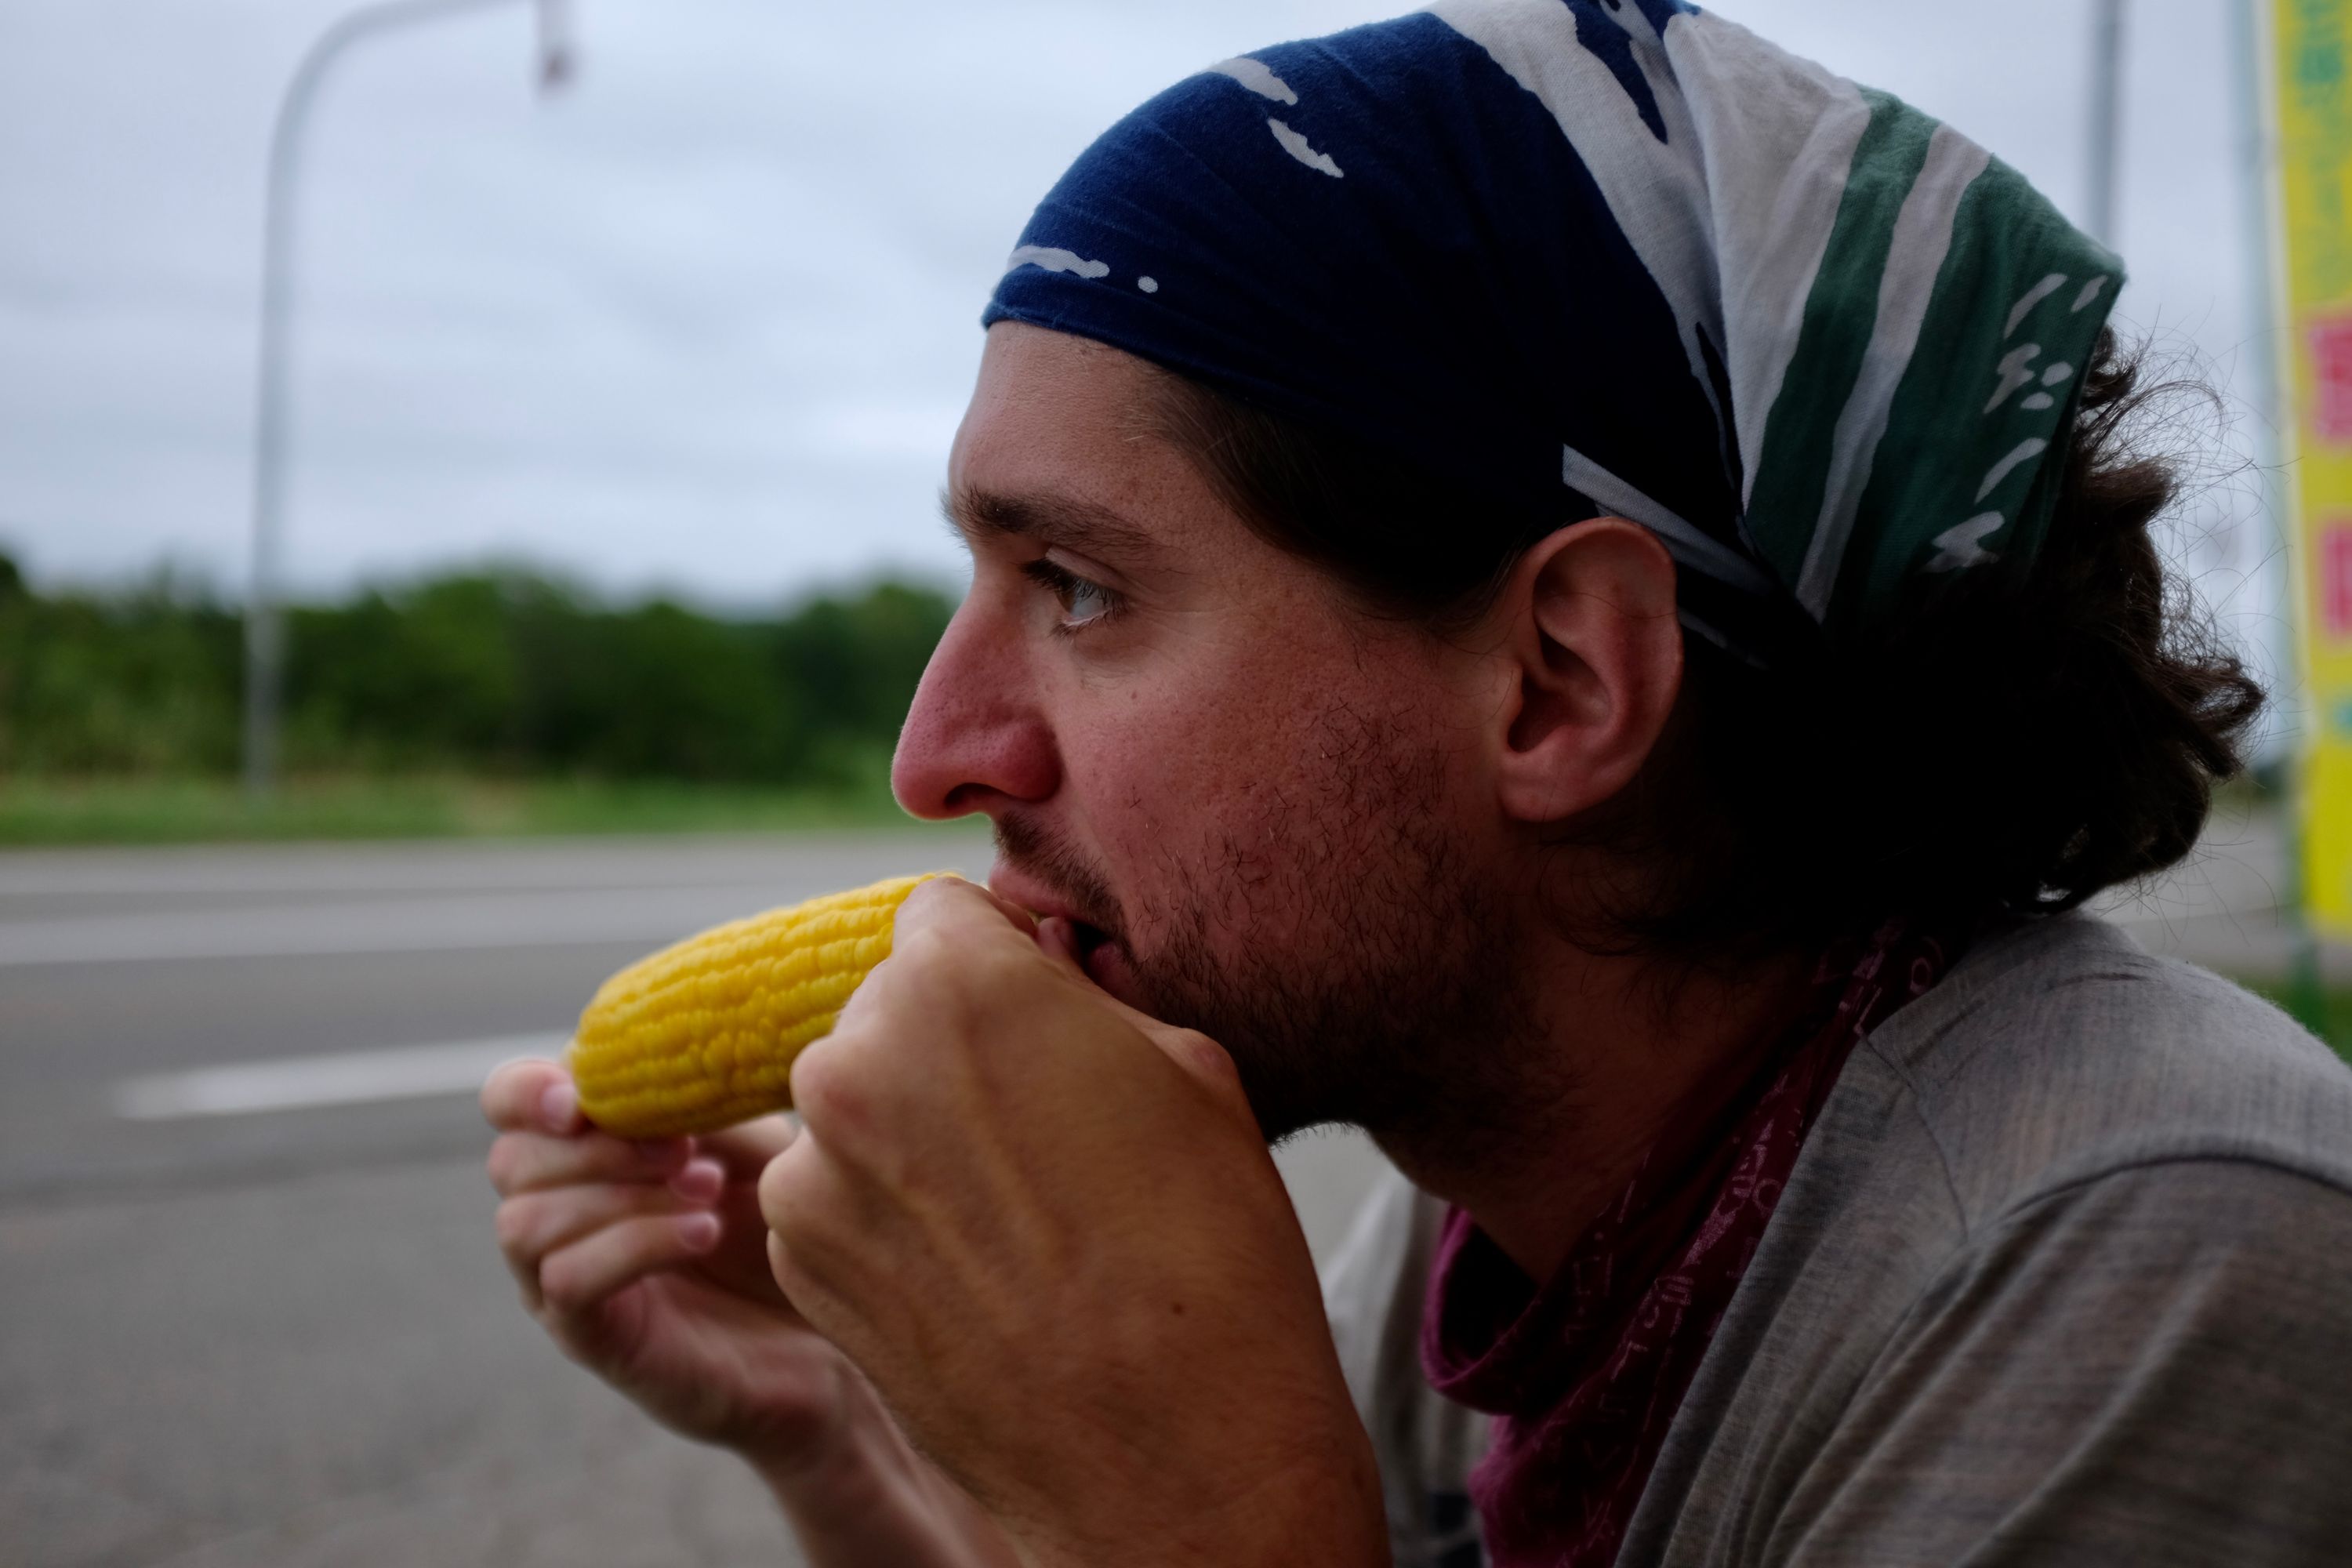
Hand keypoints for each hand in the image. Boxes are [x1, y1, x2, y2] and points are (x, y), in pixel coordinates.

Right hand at [482, 1060, 860, 1473]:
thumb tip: (662, 1062)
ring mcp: (559, 1280)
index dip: (526, 1091)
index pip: (508, 1103)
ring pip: (526, 1222)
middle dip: (597, 1146)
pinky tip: (703, 1232)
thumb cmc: (781, 1225)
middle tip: (687, 1150)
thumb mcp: (749, 1143)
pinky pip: (568, 1281)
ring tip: (708, 1191)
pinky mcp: (590, 1337)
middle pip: (511, 1160)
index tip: (579, 1097)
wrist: (823, 1330)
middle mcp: (555, 1212)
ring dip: (618, 1195)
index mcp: (582, 1148)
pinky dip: (634, 1244)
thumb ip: (696, 1101)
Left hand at [757, 878, 1387, 1567]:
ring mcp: (815, 1171)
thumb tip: (1039, 964)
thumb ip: (1084, 997)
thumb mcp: (1190, 1070)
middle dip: (948, 1050)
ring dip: (910, 1137)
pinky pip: (833, 1197)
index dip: (996, 961)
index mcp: (961, 984)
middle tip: (1037, 1131)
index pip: (941, 915)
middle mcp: (858, 1061)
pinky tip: (974, 1272)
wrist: (1176, 1453)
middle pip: (889, 1011)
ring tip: (1012, 1217)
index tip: (1034, 1018)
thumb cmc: (1211, 1254)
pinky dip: (886, 1219)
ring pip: (855, 1108)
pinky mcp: (802, 1264)